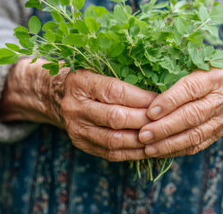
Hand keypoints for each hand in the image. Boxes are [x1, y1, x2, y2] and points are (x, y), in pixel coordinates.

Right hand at [0, 59, 156, 160]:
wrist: (56, 95)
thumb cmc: (88, 79)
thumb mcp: (98, 69)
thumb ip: (122, 76)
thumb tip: (160, 88)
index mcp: (80, 82)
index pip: (115, 91)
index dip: (142, 98)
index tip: (162, 100)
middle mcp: (75, 107)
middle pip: (116, 117)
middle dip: (145, 120)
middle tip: (167, 120)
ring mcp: (76, 128)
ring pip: (114, 140)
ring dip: (142, 140)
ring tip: (162, 137)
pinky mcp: (82, 144)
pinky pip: (111, 153)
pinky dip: (134, 153)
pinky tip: (150, 148)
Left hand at [137, 55, 222, 157]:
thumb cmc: (206, 69)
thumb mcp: (197, 60)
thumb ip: (176, 68)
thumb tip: (144, 82)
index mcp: (215, 75)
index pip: (191, 89)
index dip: (170, 101)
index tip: (150, 112)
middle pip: (193, 115)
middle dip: (166, 127)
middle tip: (144, 134)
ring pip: (195, 134)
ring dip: (169, 144)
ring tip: (148, 147)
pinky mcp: (221, 132)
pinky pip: (198, 145)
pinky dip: (177, 150)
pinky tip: (159, 151)